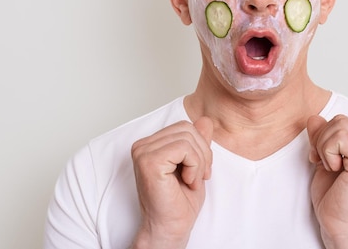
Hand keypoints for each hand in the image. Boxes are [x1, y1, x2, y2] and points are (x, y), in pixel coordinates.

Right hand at [129, 117, 213, 248]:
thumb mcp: (195, 165)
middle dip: (203, 152)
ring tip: (192, 181)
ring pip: (187, 137)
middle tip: (200, 177)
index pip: (184, 126)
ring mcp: (143, 152)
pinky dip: (194, 165)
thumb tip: (205, 120)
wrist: (170, 228)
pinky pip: (184, 148)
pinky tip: (187, 181)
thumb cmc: (179, 202)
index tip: (201, 171)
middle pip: (187, 128)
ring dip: (199, 162)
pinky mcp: (149, 161)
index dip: (200, 146)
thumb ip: (197, 142)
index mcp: (150, 144)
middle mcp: (142, 145)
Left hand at [307, 115, 347, 248]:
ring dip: (325, 147)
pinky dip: (328, 152)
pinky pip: (340, 138)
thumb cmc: (333, 197)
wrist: (339, 223)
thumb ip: (321, 138)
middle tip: (324, 163)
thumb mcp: (322, 159)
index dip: (324, 137)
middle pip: (340, 120)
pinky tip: (335, 170)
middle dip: (323, 140)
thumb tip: (314, 118)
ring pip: (339, 126)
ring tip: (331, 167)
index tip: (321, 159)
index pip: (342, 121)